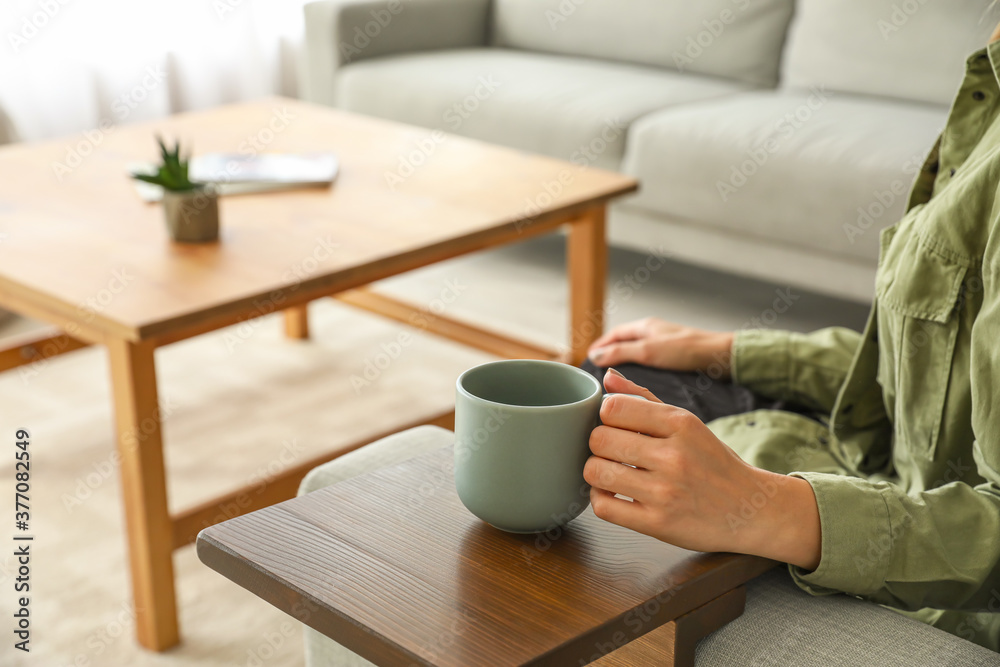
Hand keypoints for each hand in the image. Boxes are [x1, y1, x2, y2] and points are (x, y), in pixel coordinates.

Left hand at [585, 370, 820, 569]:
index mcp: (680, 424)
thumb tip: (607, 380)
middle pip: (599, 439)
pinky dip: (601, 499)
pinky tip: (615, 494)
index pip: (612, 408)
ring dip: (597, 471)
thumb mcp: (687, 424)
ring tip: (612, 472)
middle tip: (612, 452)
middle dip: (599, 444)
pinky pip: (604, 506)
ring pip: (596, 472)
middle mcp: (673, 456)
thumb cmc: (713, 463)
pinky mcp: (658, 523)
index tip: (616, 426)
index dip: (606, 417)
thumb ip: (644, 399)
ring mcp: (665, 491)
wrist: (750, 510)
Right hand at [587, 318, 733, 376]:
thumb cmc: (688, 350)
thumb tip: (595, 357)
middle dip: (611, 354)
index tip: (589, 358)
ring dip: (627, 365)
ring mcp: (666, 346)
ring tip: (616, 381)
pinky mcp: (676, 359)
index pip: (615, 334)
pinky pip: (651, 364)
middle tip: (599, 371)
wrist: (721, 357)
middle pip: (625, 343)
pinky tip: (642, 385)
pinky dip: (641, 372)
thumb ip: (621, 353)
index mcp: (646, 327)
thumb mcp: (648, 351)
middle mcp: (655, 334)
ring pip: (639, 354)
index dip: (601, 345)